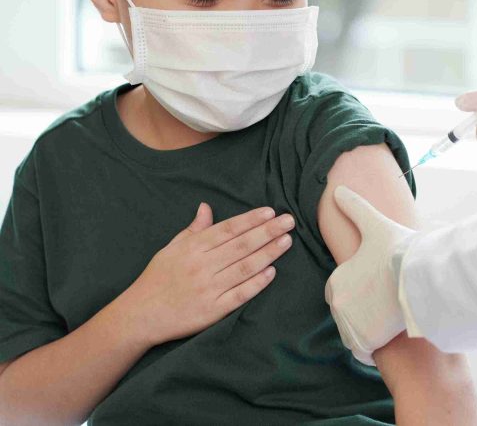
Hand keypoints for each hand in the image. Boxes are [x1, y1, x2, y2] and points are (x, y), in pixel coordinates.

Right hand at [122, 203, 295, 345]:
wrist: (140, 315)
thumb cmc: (157, 278)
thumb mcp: (171, 248)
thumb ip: (194, 229)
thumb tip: (206, 207)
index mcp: (192, 248)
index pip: (227, 230)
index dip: (250, 219)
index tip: (270, 211)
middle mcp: (202, 266)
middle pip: (241, 245)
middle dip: (267, 231)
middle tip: (289, 221)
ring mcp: (208, 289)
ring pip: (244, 267)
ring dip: (268, 253)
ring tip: (287, 241)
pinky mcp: (213, 310)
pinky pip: (239, 294)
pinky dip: (257, 283)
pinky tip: (272, 272)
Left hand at [325, 186, 417, 365]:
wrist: (420, 277)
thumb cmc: (399, 251)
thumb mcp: (375, 225)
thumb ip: (355, 208)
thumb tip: (338, 190)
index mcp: (335, 280)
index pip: (342, 292)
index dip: (360, 291)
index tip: (378, 288)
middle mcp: (337, 304)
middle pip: (348, 314)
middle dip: (362, 312)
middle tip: (386, 303)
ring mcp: (350, 324)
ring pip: (354, 333)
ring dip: (367, 330)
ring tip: (389, 317)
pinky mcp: (366, 341)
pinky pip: (362, 351)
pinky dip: (371, 347)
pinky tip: (387, 335)